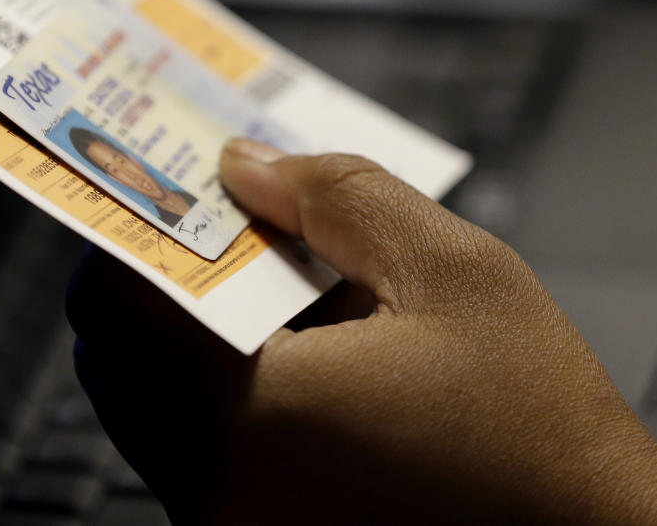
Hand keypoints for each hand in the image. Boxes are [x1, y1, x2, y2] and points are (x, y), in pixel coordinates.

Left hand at [68, 139, 656, 524]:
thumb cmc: (542, 432)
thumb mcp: (457, 274)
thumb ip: (341, 197)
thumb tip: (247, 164)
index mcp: (249, 422)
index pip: (114, 300)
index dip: (143, 228)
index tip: (182, 190)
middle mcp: (216, 497)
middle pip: (124, 353)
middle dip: (185, 280)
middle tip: (259, 234)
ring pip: (162, 404)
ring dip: (214, 338)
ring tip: (320, 303)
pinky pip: (205, 456)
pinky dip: (241, 396)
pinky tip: (331, 366)